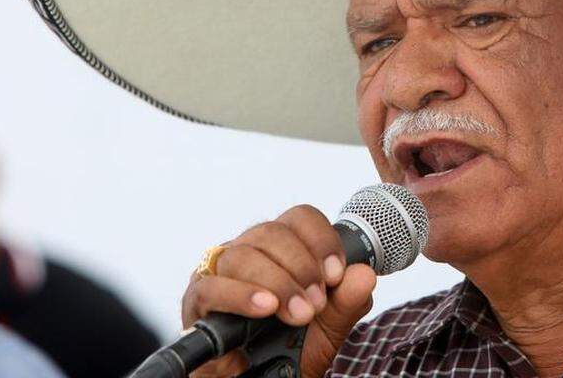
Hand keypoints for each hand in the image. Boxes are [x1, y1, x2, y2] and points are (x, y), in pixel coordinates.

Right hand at [182, 205, 376, 377]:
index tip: (336, 274)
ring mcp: (220, 272)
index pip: (300, 218)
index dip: (321, 240)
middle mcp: (249, 250)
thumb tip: (364, 274)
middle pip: (271, 232)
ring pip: (243, 255)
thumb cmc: (291, 346)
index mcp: (281, 247)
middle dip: (301, 267)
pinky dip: (241, 296)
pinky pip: (212, 286)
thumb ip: (348, 301)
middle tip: (316, 303)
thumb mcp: (329, 326)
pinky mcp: (197, 300)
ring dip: (278, 283)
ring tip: (298, 313)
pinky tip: (264, 308)